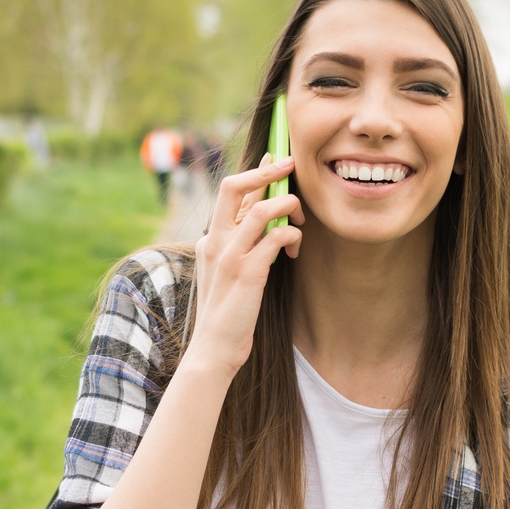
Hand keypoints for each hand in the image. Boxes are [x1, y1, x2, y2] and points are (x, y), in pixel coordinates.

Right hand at [188, 153, 303, 373]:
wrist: (214, 348)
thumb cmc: (226, 314)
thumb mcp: (226, 273)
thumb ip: (239, 246)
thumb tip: (265, 222)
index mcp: (209, 239)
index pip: (230, 192)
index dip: (255, 172)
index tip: (275, 160)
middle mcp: (215, 241)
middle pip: (234, 186)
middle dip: (267, 170)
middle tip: (291, 165)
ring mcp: (230, 256)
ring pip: (263, 209)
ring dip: (288, 207)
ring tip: (299, 221)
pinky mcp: (248, 272)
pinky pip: (276, 237)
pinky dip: (292, 235)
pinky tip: (295, 248)